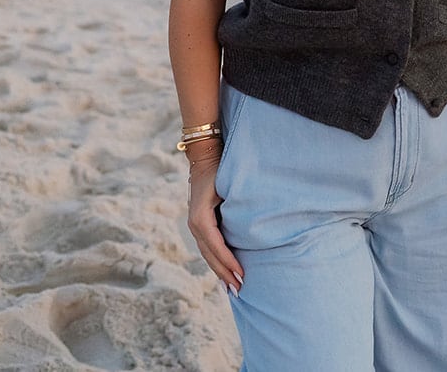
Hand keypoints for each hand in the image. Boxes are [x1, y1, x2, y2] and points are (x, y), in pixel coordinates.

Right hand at [185, 146, 243, 294]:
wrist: (205, 157)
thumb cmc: (222, 169)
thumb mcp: (228, 185)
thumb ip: (236, 203)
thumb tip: (251, 222)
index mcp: (200, 217)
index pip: (215, 245)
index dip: (227, 261)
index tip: (241, 274)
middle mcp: (195, 223)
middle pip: (210, 254)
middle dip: (224, 273)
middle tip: (240, 289)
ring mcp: (196, 224)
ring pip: (208, 254)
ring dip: (220, 271)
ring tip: (233, 287)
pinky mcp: (200, 224)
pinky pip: (208, 247)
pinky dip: (216, 261)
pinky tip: (225, 272)